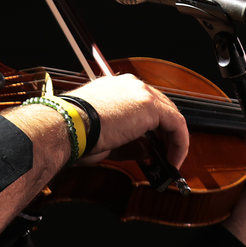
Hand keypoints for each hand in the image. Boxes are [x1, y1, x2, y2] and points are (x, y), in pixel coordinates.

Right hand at [68, 73, 189, 167]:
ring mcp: (140, 92)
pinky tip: (174, 159)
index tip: (153, 146)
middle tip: (165, 154)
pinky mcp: (150, 106)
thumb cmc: (74, 133)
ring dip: (173, 140)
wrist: (66, 128)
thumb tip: (147, 152)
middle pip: (160, 108)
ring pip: (170, 115)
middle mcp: (129, 85)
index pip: (143, 105)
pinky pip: (176, 124)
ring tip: (171, 160)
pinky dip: (179, 143)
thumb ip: (131, 143)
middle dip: (165, 134)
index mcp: (115, 89)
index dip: (152, 128)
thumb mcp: (108, 139)